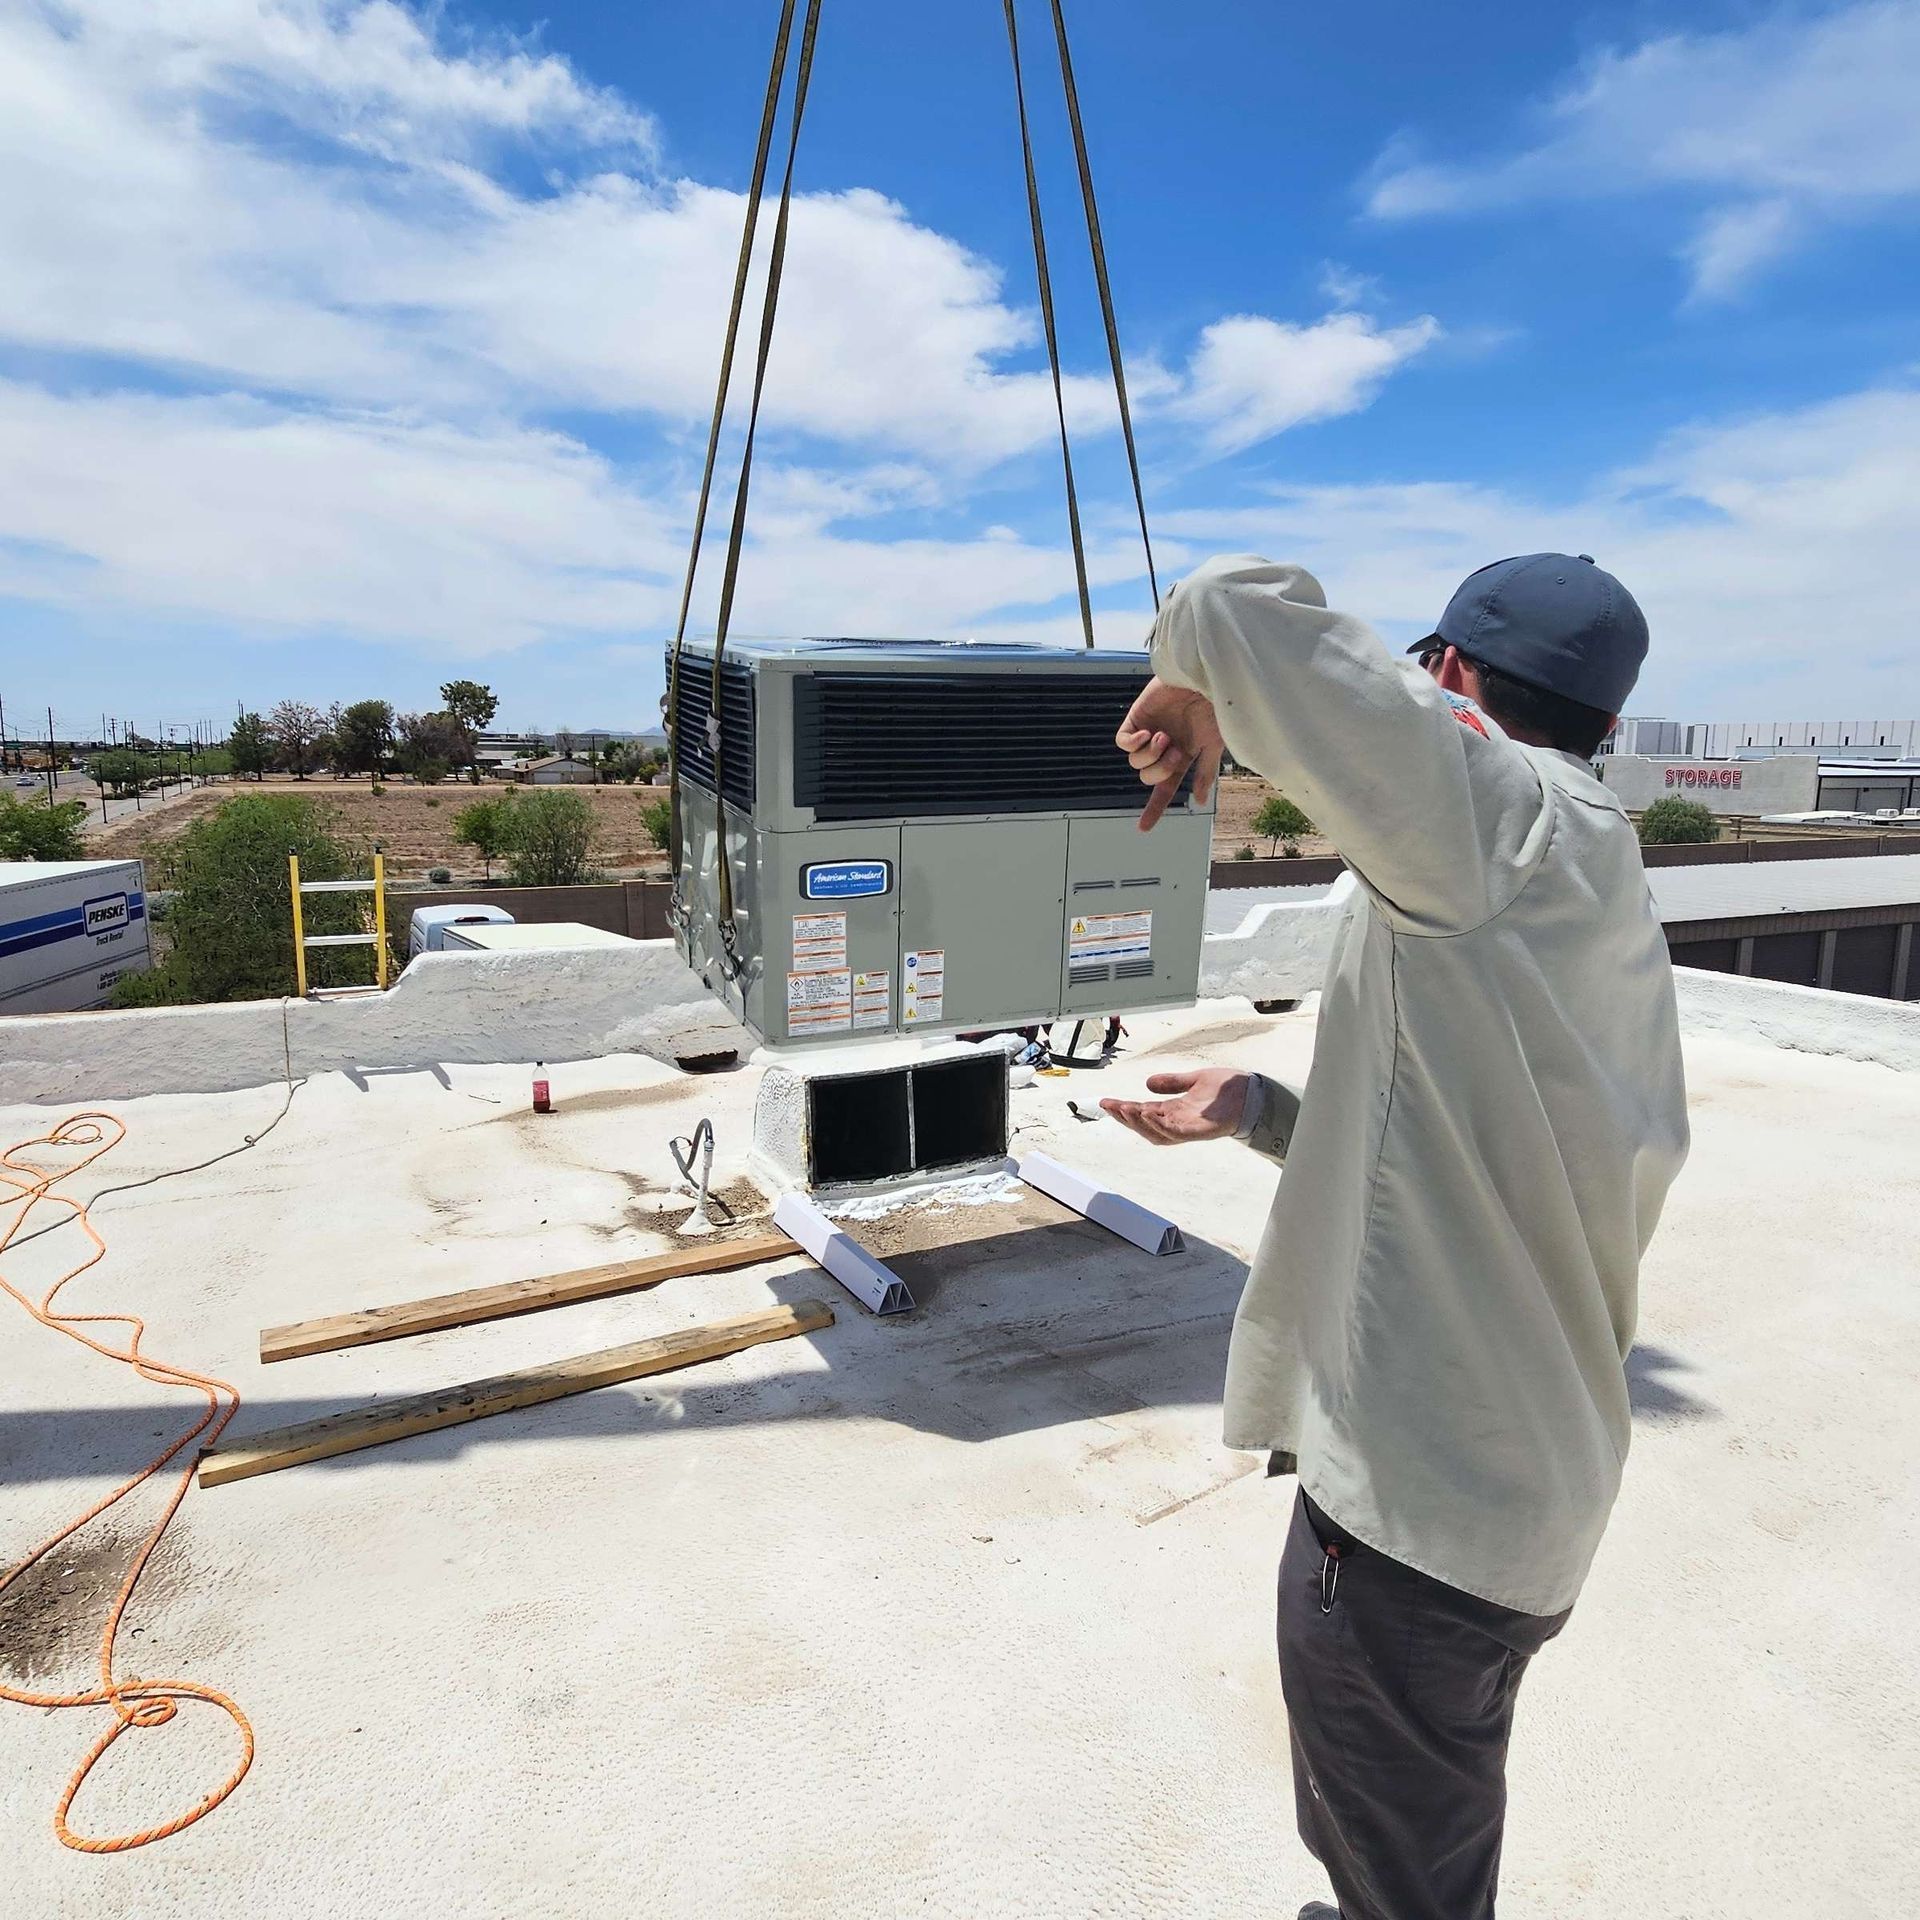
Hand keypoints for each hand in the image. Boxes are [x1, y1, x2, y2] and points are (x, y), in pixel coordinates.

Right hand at [1099, 1067, 1249, 1144]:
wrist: (1254, 1093)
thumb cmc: (1229, 1090)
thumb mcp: (1194, 1080)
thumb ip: (1173, 1083)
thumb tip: (1148, 1083)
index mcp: (1176, 1112)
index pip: (1143, 1113)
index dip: (1124, 1109)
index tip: (1106, 1102)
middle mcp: (1179, 1123)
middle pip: (1145, 1126)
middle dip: (1125, 1118)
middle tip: (1108, 1106)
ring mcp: (1190, 1129)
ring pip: (1157, 1132)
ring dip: (1138, 1122)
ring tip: (1124, 1109)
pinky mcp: (1201, 1130)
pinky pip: (1176, 1132)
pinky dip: (1160, 1125)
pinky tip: (1148, 1113)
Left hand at [1116, 678, 1224, 830]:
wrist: (1204, 677)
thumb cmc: (1215, 707)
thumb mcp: (1215, 744)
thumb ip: (1205, 772)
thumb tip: (1199, 801)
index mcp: (1183, 756)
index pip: (1165, 788)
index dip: (1154, 808)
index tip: (1143, 828)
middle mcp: (1164, 747)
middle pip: (1149, 777)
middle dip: (1160, 770)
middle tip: (1175, 752)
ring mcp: (1149, 732)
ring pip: (1135, 762)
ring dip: (1150, 755)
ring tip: (1163, 736)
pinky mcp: (1136, 717)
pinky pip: (1123, 741)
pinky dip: (1132, 743)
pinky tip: (1146, 734)